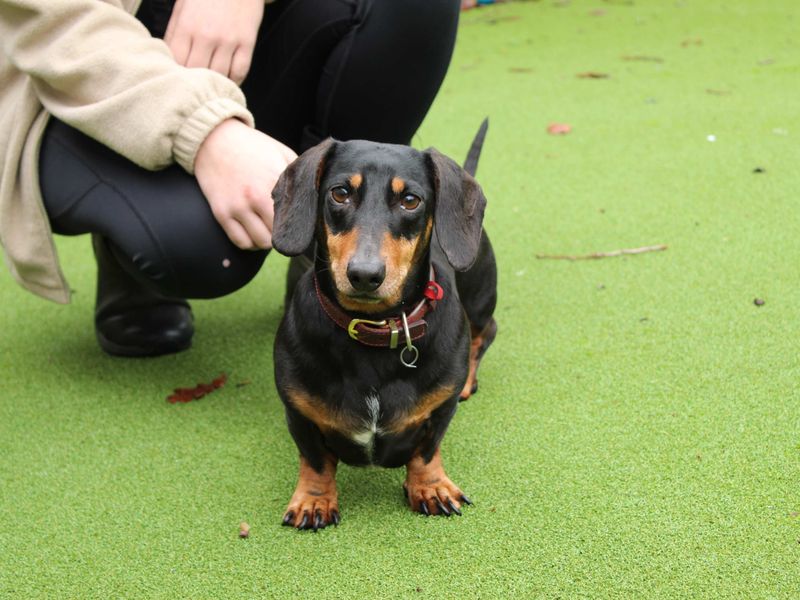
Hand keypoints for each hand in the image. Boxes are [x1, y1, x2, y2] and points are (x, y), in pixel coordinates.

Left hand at [164, 0, 263, 83]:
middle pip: (197, 73)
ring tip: (212, 85)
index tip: (178, 79)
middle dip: (194, 82)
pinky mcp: (247, 41)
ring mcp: (229, 39)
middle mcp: (207, 35)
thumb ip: (174, 32)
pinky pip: (240, 71)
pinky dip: (234, 80)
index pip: (177, 62)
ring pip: (219, 75)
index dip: (176, 74)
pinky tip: (229, 79)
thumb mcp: (183, 7)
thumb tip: (167, 57)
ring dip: (215, 83)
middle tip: (195, 87)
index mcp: (187, 26)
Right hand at [195, 119, 296, 249]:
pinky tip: (255, 233)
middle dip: (286, 234)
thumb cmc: (253, 146)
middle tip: (288, 230)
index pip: (297, 216)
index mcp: (275, 181)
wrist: (214, 138)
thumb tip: (317, 196)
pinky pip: (241, 242)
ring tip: (271, 232)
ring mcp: (237, 207)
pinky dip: (250, 243)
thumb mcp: (282, 153)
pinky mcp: (221, 213)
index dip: (305, 226)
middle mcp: (256, 197)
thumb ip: (298, 175)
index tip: (307, 228)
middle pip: (280, 234)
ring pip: (261, 243)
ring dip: (269, 241)